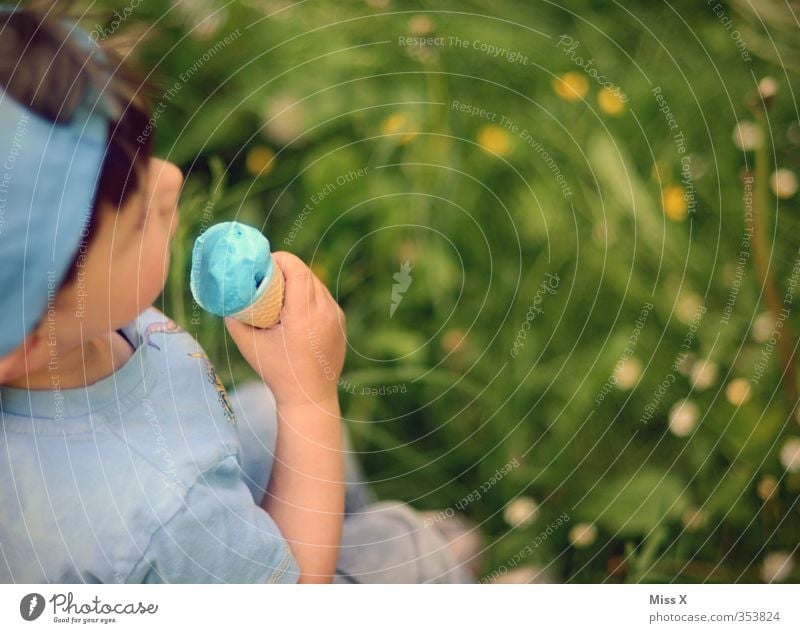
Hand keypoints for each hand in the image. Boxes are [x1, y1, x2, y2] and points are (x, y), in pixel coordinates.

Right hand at [225, 252, 345, 407]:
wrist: (310, 397)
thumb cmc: (277, 372)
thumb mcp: (250, 345)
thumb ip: (235, 320)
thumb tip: (225, 300)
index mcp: (304, 313)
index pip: (297, 270)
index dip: (280, 259)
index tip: (264, 263)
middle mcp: (325, 311)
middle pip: (307, 274)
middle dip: (287, 269)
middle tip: (268, 276)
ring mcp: (336, 317)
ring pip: (317, 285)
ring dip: (300, 282)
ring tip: (281, 291)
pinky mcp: (341, 323)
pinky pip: (325, 300)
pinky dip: (311, 297)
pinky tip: (297, 307)